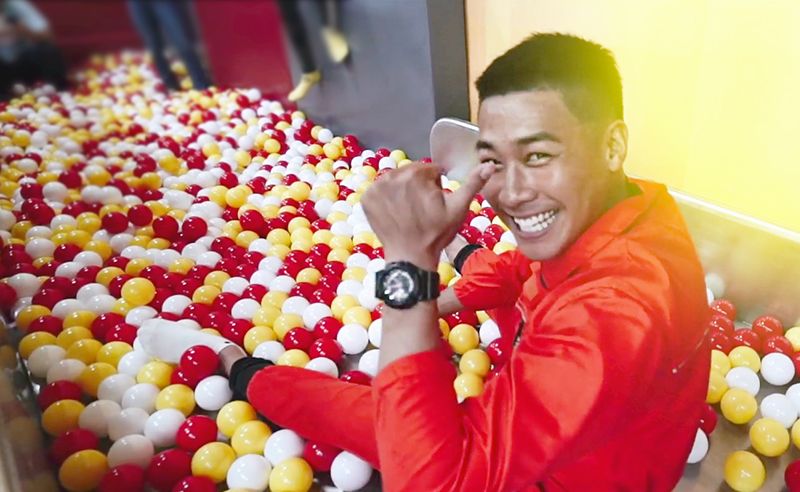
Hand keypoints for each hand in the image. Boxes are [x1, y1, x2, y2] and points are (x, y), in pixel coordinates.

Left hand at [362, 162, 493, 269]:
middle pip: (411, 173)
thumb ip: (473, 184)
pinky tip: (396, 213)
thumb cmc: (436, 234)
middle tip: (423, 210)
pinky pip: (380, 191)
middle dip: (418, 186)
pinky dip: (387, 199)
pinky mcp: (367, 199)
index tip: (435, 203)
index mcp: (415, 174)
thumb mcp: (458, 208)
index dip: (436, 186)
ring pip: (396, 181)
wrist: (410, 258)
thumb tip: (490, 166)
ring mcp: (376, 188)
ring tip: (410, 212)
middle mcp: (392, 176)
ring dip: (403, 191)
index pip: (430, 170)